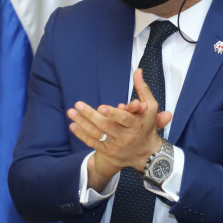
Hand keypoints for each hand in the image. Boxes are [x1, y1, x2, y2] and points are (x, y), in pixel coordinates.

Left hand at [67, 69, 171, 188]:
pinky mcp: (108, 151)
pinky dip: (82, 135)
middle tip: (78, 104)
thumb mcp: (150, 108)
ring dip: (82, 123)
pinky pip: (92, 143)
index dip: (113, 113)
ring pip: (97, 133)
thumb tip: (138, 70)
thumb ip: (143, 89)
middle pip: (106, 126)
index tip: (101, 107)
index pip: (124, 119)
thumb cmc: (147, 125)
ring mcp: (116, 145)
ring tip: (71, 112)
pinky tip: (73, 125)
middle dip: (91, 115)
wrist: (146, 153)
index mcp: (136, 125)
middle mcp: (126, 137)